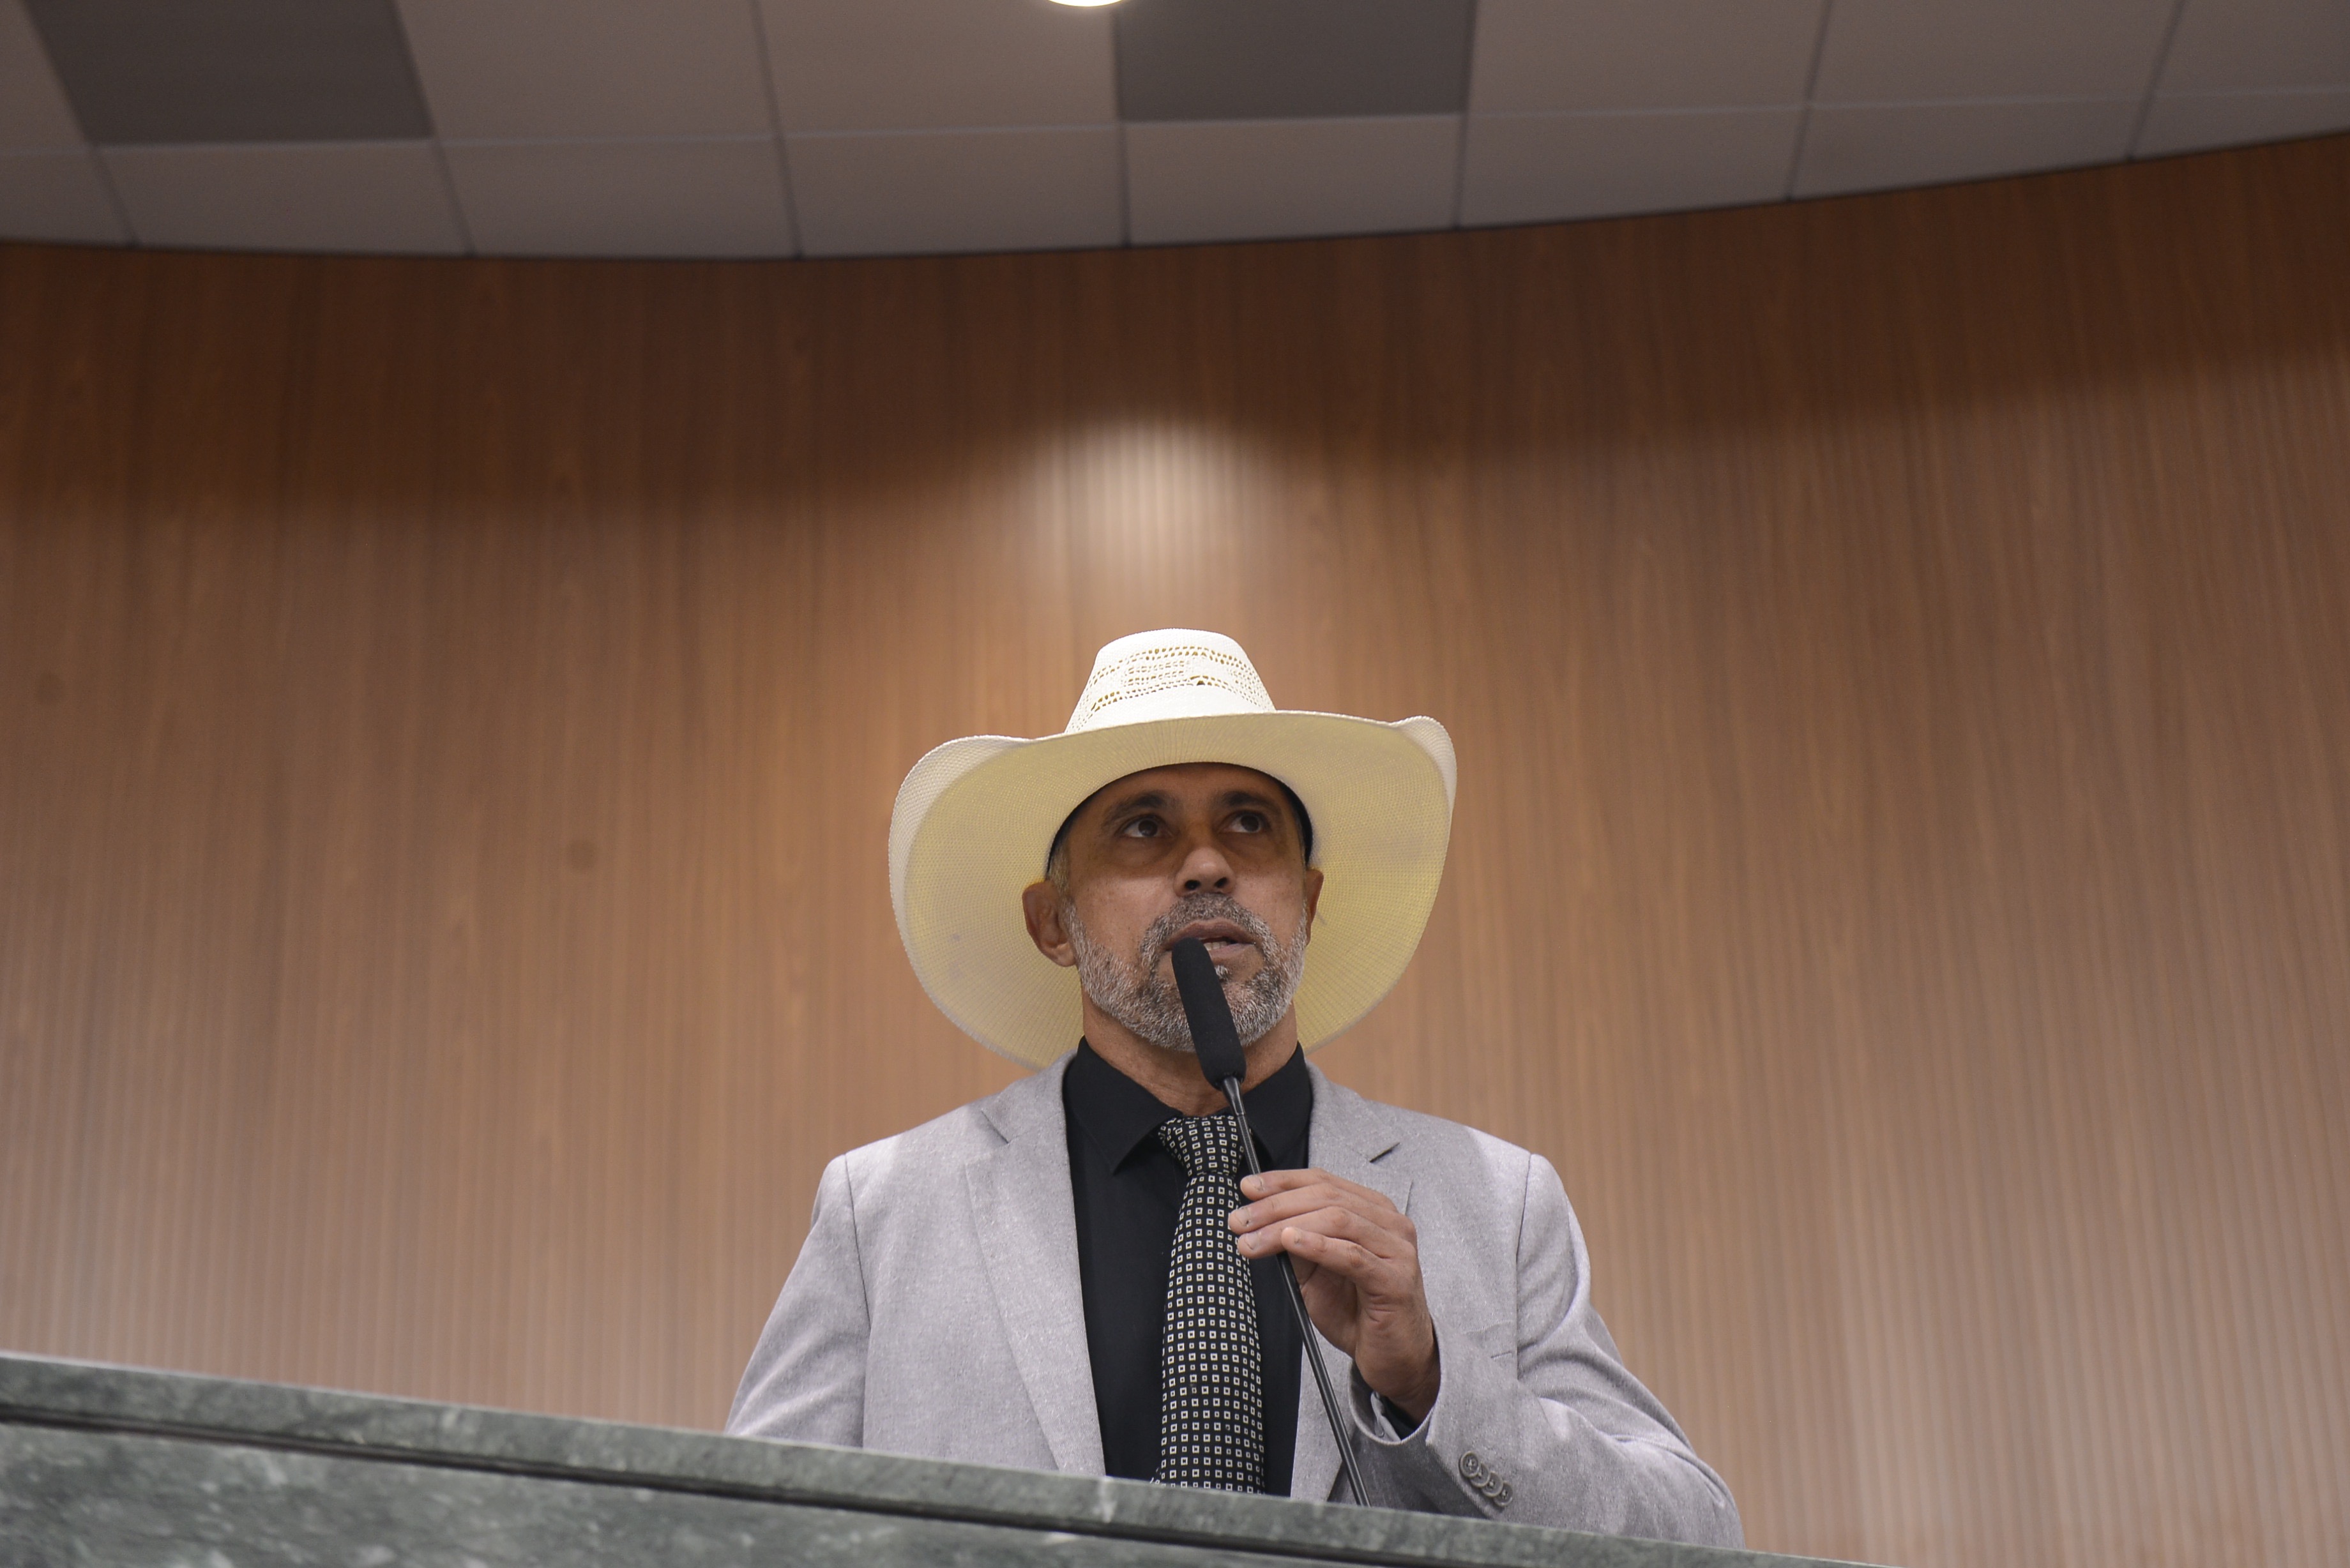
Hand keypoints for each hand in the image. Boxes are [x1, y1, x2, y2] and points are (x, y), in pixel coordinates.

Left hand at [1229, 1168, 1440, 1422]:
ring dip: (1286, 1225)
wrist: (1393, 1358)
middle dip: (1275, 1206)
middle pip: (1326, 1197)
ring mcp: (1396, 1249)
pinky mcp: (1395, 1280)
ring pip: (1337, 1220)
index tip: (1248, 1188)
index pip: (1324, 1181)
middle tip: (1240, 1220)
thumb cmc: (1359, 1313)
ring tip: (1254, 1237)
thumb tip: (1260, 1219)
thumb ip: (1297, 1243)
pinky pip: (1351, 1255)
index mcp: (1373, 1212)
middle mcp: (1389, 1223)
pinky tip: (1290, 1241)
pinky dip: (1317, 1245)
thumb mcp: (1317, 1272)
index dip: (1283, 1181)